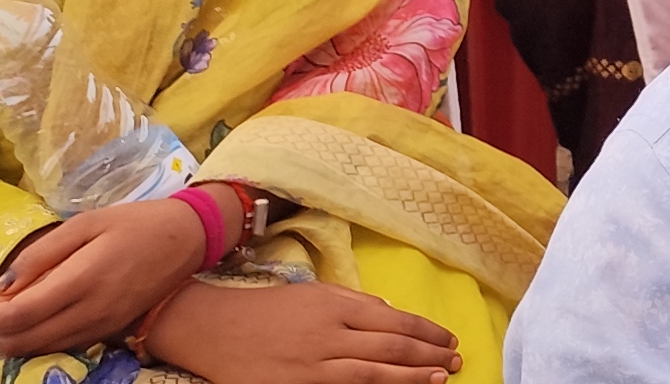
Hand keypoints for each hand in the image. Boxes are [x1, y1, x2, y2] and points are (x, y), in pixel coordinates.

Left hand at [0, 198, 206, 354]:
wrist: (189, 238)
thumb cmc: (136, 223)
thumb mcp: (85, 223)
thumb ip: (41, 255)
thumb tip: (1, 288)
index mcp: (82, 281)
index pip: (15, 317)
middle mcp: (90, 313)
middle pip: (20, 343)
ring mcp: (100, 327)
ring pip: (36, 349)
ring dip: (6, 336)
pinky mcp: (107, 331)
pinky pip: (57, 345)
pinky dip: (31, 336)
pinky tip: (28, 312)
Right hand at [141, 279, 460, 383]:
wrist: (212, 329)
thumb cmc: (269, 310)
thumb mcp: (316, 295)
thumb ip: (357, 305)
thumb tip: (395, 317)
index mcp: (336, 308)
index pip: (396, 323)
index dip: (428, 333)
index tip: (449, 340)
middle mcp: (328, 337)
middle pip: (391, 349)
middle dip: (429, 357)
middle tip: (456, 362)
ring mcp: (312, 367)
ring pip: (373, 375)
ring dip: (412, 378)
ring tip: (439, 379)